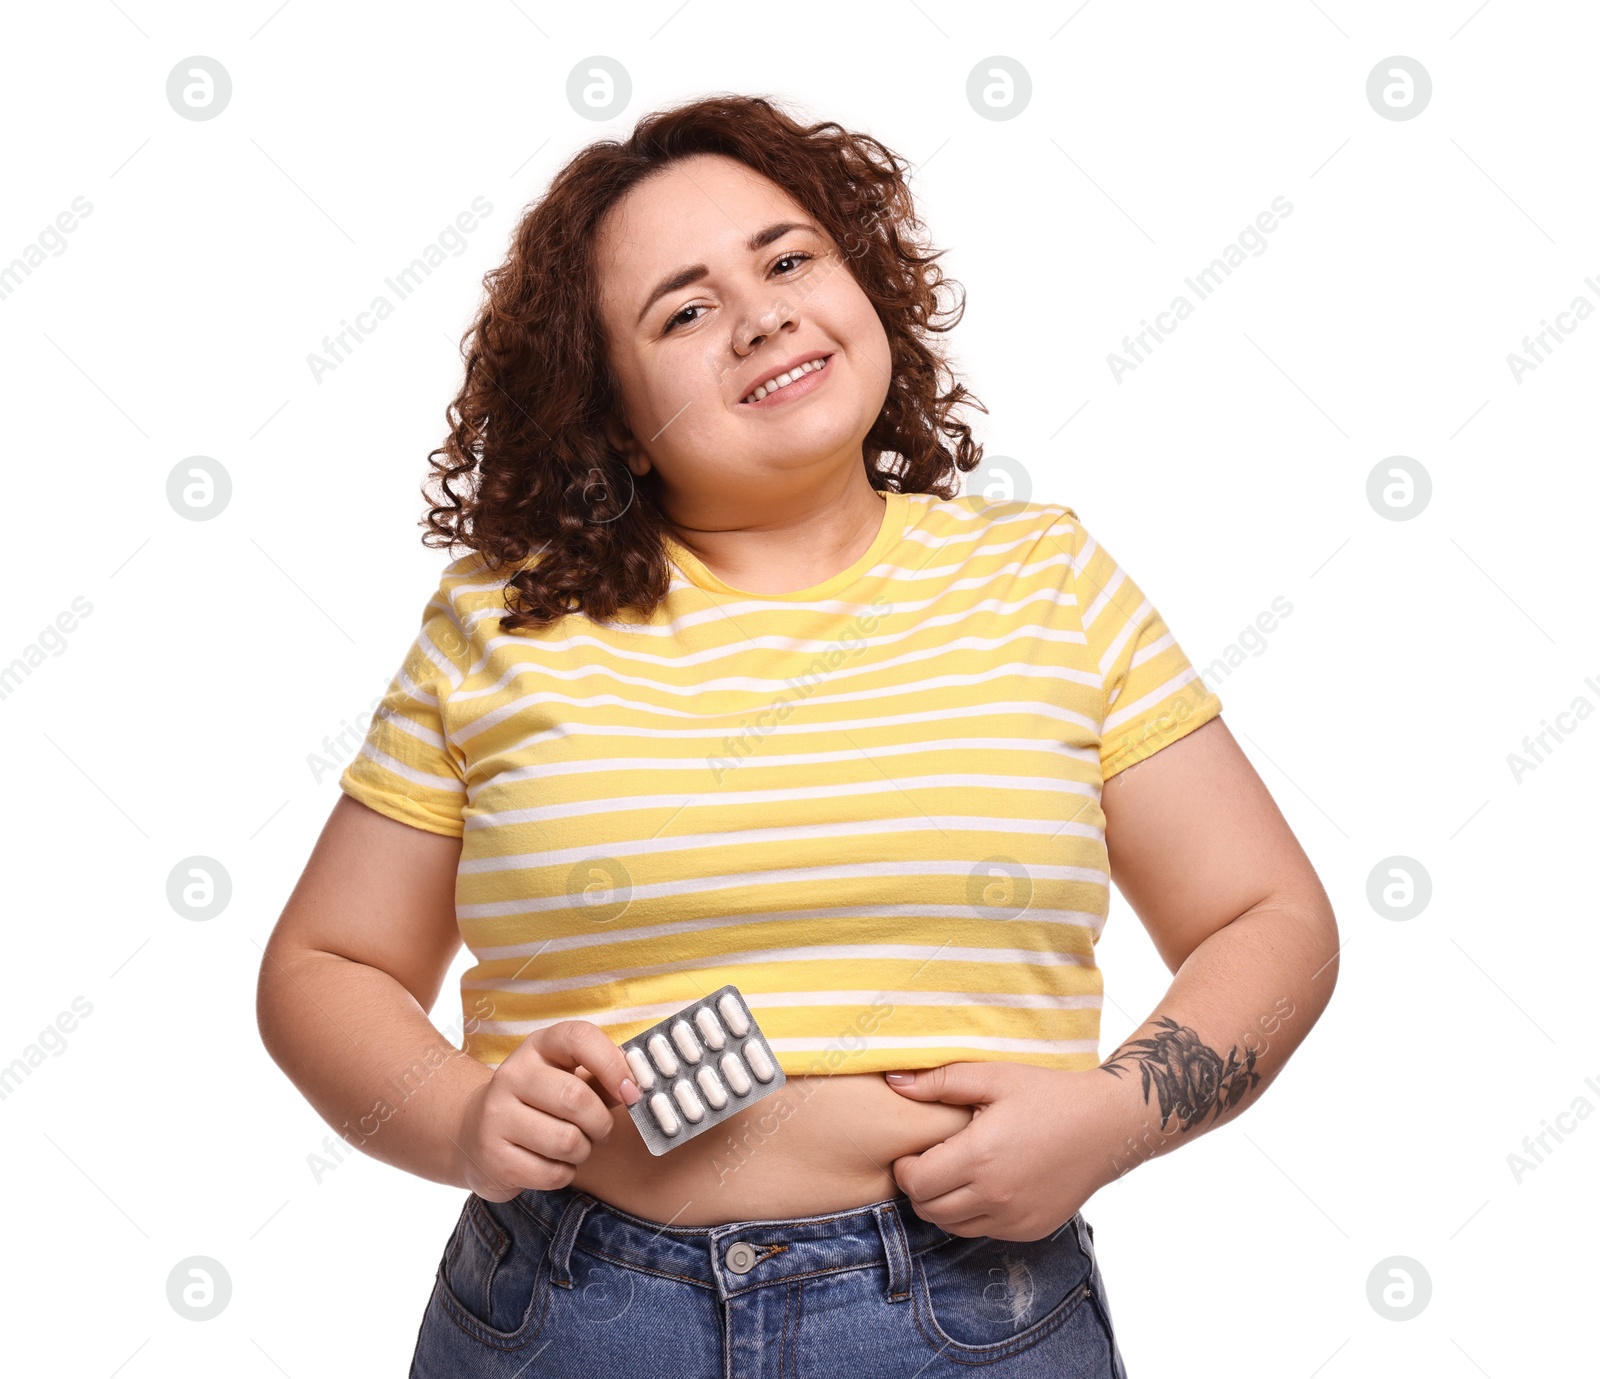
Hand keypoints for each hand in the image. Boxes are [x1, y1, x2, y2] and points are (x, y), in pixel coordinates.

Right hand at [453, 1020, 642, 1201]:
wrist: (474, 1133)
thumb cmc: (539, 1103)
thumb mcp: (566, 1078)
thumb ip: (602, 1079)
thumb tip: (635, 1089)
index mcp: (538, 1046)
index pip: (579, 1038)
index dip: (612, 1064)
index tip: (631, 1091)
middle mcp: (512, 1075)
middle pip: (576, 1098)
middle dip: (601, 1123)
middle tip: (600, 1130)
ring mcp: (496, 1115)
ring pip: (567, 1141)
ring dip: (584, 1151)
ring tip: (574, 1146)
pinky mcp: (493, 1157)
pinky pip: (552, 1173)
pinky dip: (565, 1173)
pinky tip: (552, 1163)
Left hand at [883, 1063, 1127, 1239]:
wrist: (1106, 1126)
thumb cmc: (1049, 1096)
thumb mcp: (995, 1077)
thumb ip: (941, 1081)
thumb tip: (894, 1082)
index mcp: (979, 1157)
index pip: (916, 1183)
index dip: (905, 1168)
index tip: (912, 1151)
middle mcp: (994, 1195)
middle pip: (929, 1210)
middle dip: (918, 1189)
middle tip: (928, 1163)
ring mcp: (1014, 1218)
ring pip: (953, 1227)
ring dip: (942, 1206)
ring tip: (953, 1174)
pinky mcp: (1030, 1229)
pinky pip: (984, 1231)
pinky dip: (973, 1215)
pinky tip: (983, 1186)